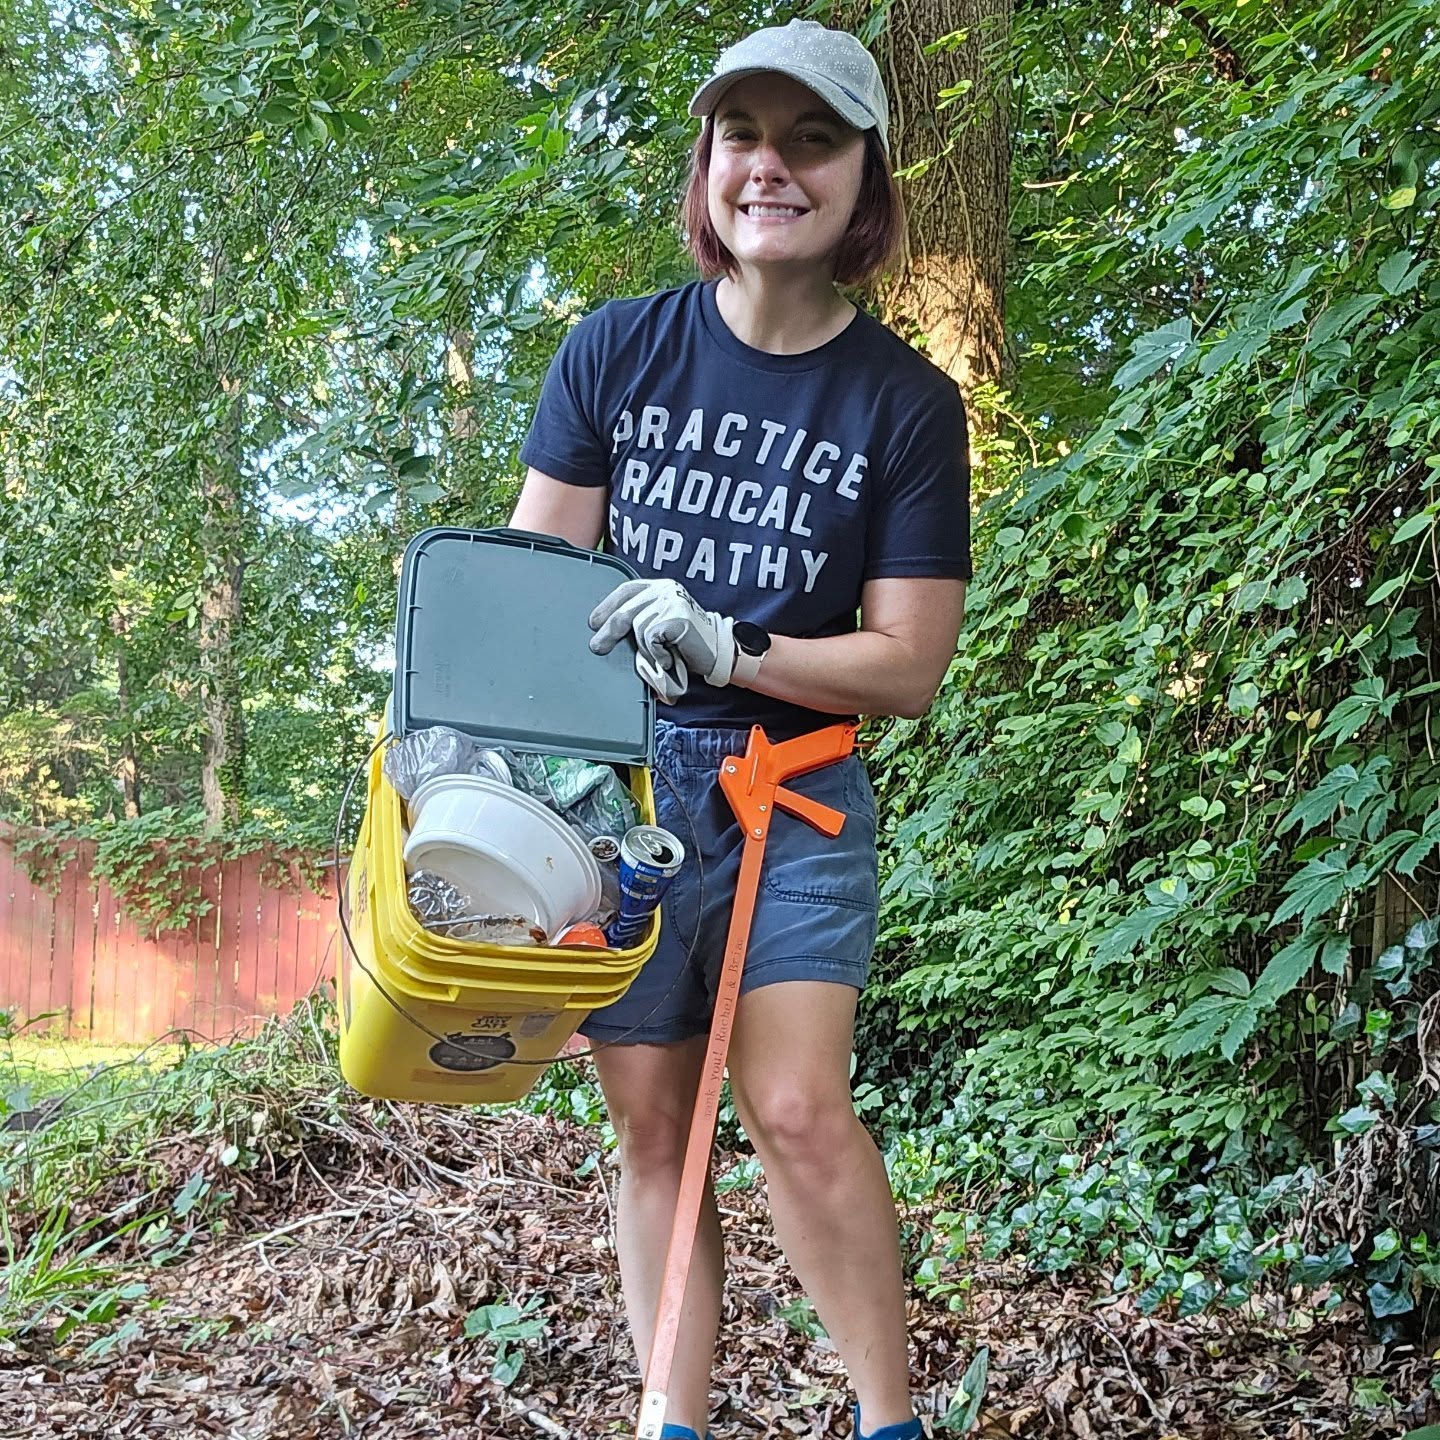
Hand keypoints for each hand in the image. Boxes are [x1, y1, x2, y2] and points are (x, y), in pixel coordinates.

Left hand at [588, 579, 739, 694]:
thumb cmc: (685, 642)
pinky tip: (668, 657)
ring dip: (644, 649)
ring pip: (638, 627)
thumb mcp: (659, 625)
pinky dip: (656, 653)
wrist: (716, 651)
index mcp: (659, 588)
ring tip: (658, 656)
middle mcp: (665, 590)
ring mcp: (672, 601)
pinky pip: (651, 638)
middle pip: (625, 610)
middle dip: (608, 632)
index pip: (626, 591)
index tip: (593, 622)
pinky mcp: (677, 616)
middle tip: (597, 647)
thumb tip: (605, 631)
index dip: (606, 606)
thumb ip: (640, 619)